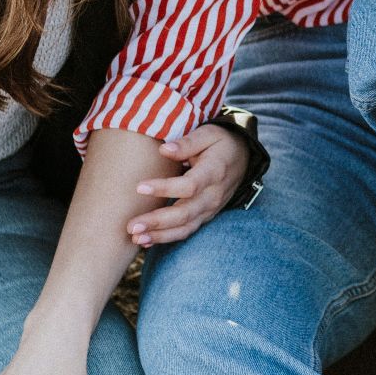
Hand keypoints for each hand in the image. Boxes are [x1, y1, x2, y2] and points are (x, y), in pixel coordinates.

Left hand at [125, 123, 246, 246]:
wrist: (243, 157)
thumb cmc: (220, 143)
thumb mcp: (208, 134)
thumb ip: (187, 142)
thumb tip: (164, 150)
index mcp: (214, 172)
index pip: (189, 185)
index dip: (165, 188)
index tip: (139, 187)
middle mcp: (213, 195)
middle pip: (185, 213)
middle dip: (157, 222)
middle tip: (131, 226)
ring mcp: (210, 209)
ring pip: (185, 227)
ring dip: (160, 235)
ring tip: (135, 238)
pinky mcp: (205, 216)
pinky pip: (186, 230)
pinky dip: (167, 238)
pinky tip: (146, 240)